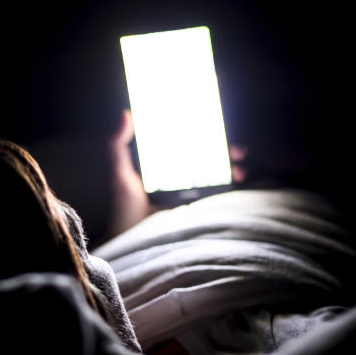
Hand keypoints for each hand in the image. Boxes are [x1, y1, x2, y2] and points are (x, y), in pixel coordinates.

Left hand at [107, 109, 248, 236]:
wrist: (134, 240)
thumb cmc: (124, 209)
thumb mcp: (119, 174)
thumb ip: (118, 145)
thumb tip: (127, 114)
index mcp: (163, 160)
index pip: (184, 138)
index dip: (199, 126)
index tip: (210, 116)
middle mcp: (181, 172)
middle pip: (207, 150)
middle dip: (223, 142)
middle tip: (229, 140)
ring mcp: (193, 189)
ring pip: (218, 168)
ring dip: (232, 159)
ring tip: (236, 159)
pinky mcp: (201, 205)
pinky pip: (222, 190)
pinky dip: (233, 179)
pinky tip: (237, 176)